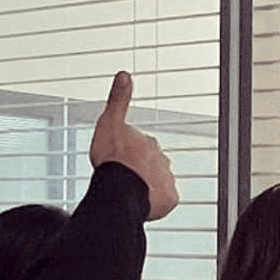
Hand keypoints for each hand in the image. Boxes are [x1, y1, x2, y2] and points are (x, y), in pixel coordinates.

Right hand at [89, 71, 178, 220]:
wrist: (121, 189)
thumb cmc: (113, 159)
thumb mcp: (110, 122)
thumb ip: (118, 100)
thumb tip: (125, 75)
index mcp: (148, 143)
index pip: (142, 146)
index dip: (130, 153)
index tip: (121, 159)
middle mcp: (161, 160)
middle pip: (152, 165)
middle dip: (141, 170)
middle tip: (125, 178)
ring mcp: (167, 180)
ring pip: (158, 184)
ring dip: (148, 187)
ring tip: (132, 193)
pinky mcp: (169, 200)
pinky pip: (164, 202)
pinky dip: (156, 204)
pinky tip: (143, 204)